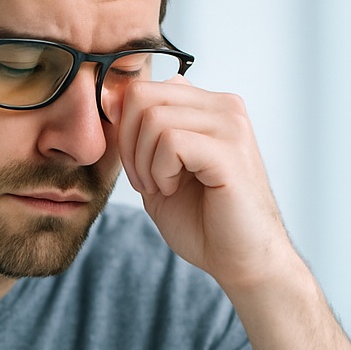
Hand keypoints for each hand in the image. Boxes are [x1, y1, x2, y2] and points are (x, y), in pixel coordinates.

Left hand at [103, 79, 295, 295]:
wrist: (241, 260)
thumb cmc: (203, 221)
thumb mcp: (155, 170)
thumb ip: (135, 135)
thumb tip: (109, 97)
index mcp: (207, 106)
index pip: (143, 89)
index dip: (125, 131)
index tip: (140, 168)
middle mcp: (224, 106)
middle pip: (142, 96)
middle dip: (128, 144)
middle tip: (145, 181)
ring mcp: (231, 125)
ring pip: (153, 118)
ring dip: (144, 162)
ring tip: (163, 187)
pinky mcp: (230, 151)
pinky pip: (170, 141)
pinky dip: (160, 171)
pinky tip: (174, 189)